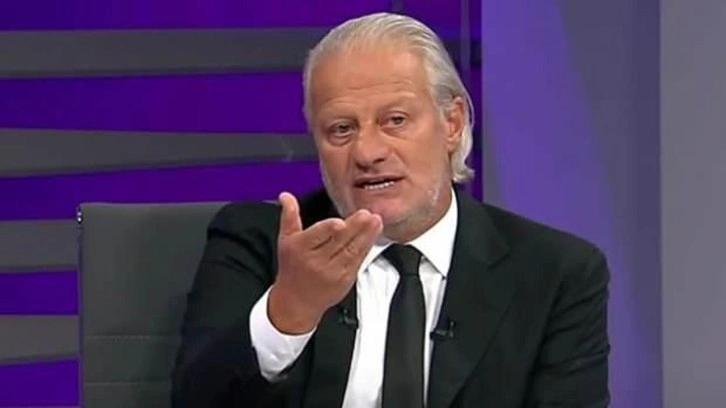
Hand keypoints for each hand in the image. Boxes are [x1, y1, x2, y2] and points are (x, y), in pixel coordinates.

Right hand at [268, 192, 381, 333]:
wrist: (297, 301)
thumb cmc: (292, 268)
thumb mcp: (286, 240)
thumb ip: (289, 216)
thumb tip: (286, 196)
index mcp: (301, 248)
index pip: (316, 236)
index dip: (328, 230)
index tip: (340, 222)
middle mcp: (317, 261)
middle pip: (338, 242)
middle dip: (354, 227)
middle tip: (366, 214)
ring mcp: (333, 272)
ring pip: (352, 250)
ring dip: (366, 235)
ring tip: (376, 220)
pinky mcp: (346, 279)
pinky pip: (358, 260)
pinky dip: (367, 246)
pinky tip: (373, 234)